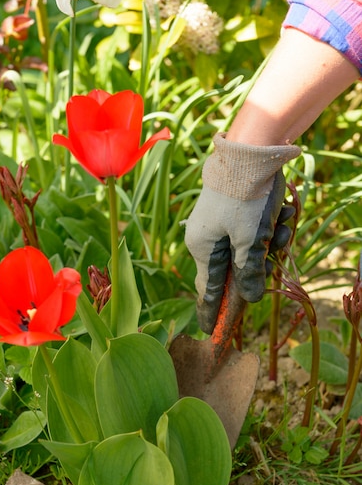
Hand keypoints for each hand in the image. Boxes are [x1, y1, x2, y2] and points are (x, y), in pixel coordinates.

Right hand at [184, 134, 299, 333]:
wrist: (250, 152)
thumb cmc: (244, 200)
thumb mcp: (250, 240)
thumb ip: (250, 271)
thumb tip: (250, 298)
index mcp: (202, 248)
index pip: (208, 289)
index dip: (212, 311)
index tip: (209, 332)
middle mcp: (207, 238)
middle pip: (236, 267)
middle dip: (260, 263)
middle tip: (273, 256)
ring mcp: (220, 223)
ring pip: (249, 248)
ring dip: (270, 241)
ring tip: (281, 226)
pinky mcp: (233, 210)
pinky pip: (252, 229)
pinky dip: (270, 225)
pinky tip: (281, 213)